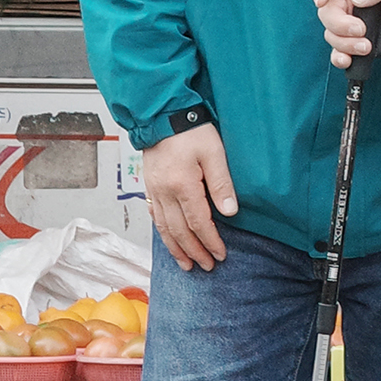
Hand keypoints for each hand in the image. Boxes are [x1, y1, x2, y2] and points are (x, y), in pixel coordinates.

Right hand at [143, 122, 237, 270]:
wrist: (162, 114)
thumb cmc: (190, 129)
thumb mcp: (214, 152)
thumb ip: (222, 183)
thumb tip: (230, 211)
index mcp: (182, 185)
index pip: (198, 223)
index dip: (210, 241)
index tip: (220, 254)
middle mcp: (165, 192)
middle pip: (180, 231)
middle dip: (194, 252)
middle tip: (206, 266)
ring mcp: (155, 190)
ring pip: (163, 228)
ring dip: (176, 248)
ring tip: (186, 264)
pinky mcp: (150, 186)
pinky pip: (155, 215)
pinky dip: (162, 232)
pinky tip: (169, 239)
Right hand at [313, 0, 380, 67]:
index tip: (322, 1)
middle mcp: (352, 4)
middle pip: (327, 12)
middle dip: (339, 24)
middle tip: (361, 30)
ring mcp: (353, 26)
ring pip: (331, 34)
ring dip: (345, 43)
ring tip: (367, 45)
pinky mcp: (357, 45)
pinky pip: (338, 52)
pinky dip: (339, 57)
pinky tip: (349, 59)